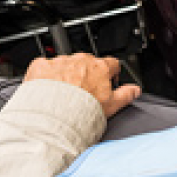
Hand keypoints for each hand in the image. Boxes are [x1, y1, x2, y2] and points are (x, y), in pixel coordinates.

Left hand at [25, 53, 141, 116]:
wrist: (53, 115)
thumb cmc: (82, 110)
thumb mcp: (111, 106)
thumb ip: (126, 95)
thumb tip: (135, 90)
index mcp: (99, 68)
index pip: (112, 63)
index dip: (111, 73)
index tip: (107, 81)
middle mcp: (80, 61)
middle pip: (87, 63)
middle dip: (86, 74)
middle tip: (83, 92)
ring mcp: (60, 62)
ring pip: (65, 64)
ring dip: (65, 74)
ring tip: (62, 94)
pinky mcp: (41, 66)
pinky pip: (44, 66)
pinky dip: (45, 76)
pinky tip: (46, 89)